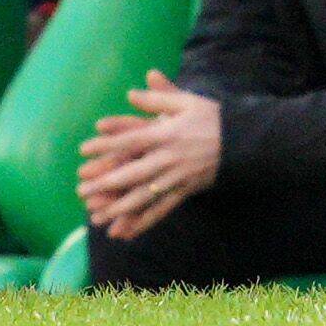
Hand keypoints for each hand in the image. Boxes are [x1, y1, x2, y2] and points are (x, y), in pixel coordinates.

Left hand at [78, 70, 221, 241]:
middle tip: (81, 190)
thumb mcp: (187, 101)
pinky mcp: (185, 191)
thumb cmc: (213, 118)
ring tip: (95, 217)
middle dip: (104, 184)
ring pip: (143, 196)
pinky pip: (162, 210)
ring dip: (117, 208)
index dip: (106, 145)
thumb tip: (131, 93)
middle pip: (131, 173)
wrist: (244, 140)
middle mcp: (169, 157)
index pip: (130, 140)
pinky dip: (143, 222)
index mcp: (167, 134)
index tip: (84, 150)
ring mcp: (177, 177)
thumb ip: (158, 98)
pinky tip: (126, 232)